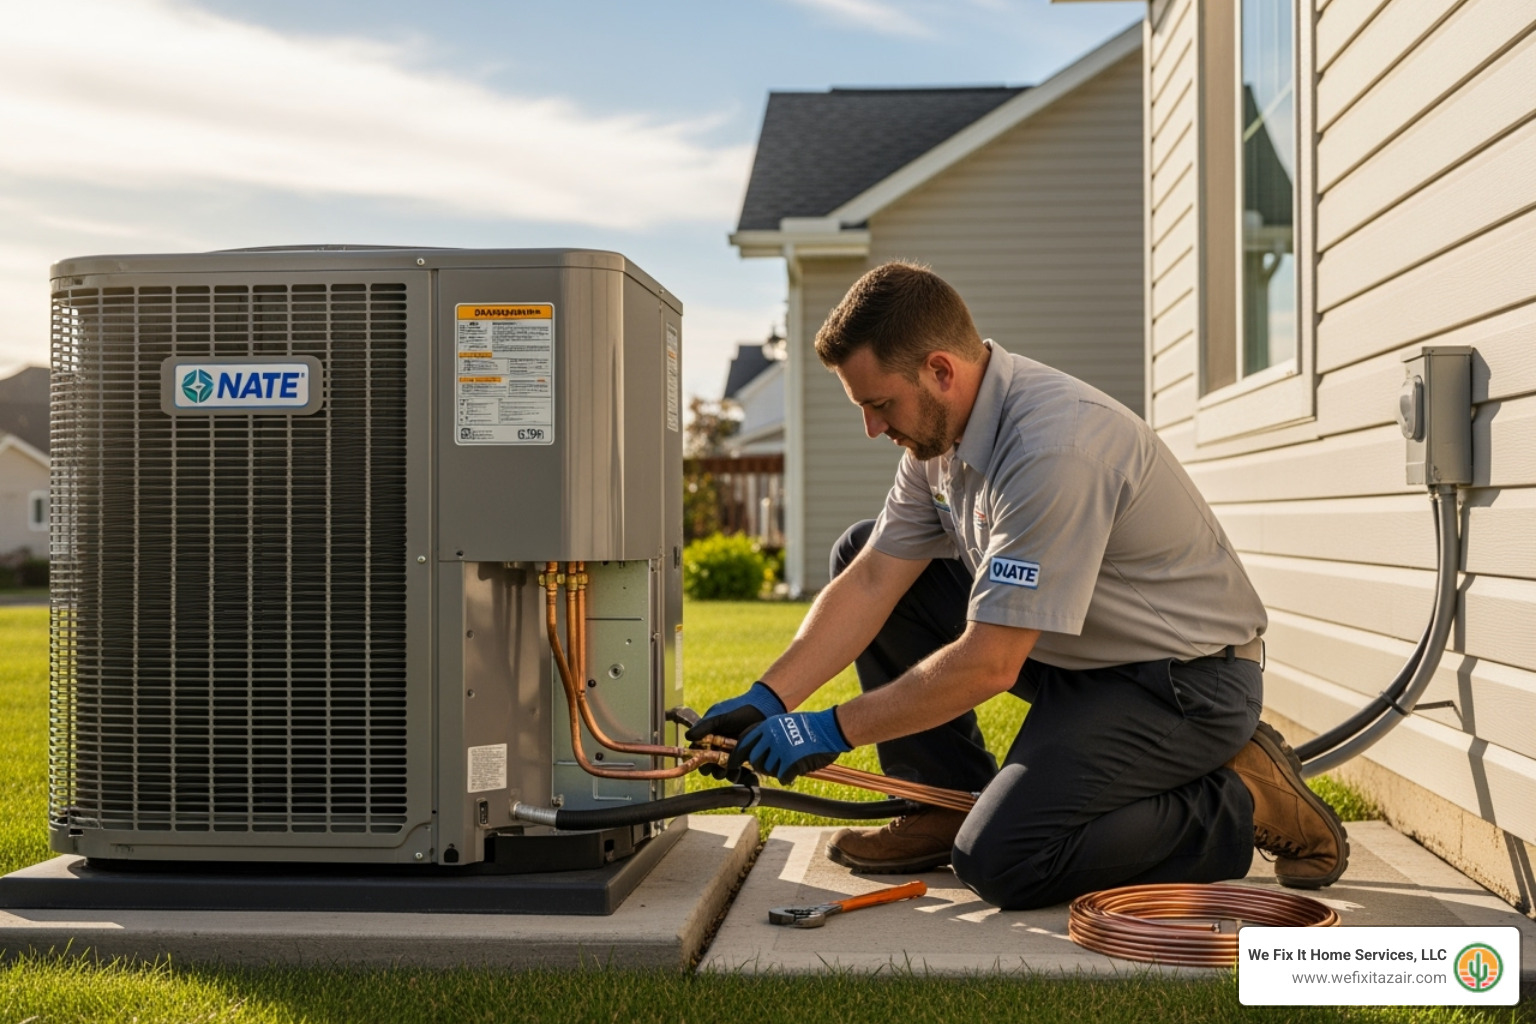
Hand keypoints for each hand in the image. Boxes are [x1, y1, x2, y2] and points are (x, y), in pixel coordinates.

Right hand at [687, 681, 785, 781]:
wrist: (764, 710)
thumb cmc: (739, 711)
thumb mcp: (720, 718)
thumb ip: (704, 727)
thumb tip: (687, 736)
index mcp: (710, 738)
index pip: (699, 753)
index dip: (700, 761)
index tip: (705, 763)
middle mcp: (720, 748)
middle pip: (711, 767)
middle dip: (714, 770)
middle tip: (719, 768)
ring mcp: (733, 755)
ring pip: (724, 772)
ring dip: (726, 774)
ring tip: (732, 770)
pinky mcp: (746, 760)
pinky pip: (739, 773)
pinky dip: (740, 776)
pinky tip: (743, 772)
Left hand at [728, 707, 851, 784]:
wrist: (830, 728)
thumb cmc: (810, 727)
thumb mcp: (783, 723)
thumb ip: (768, 736)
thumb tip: (753, 754)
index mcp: (767, 725)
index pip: (743, 742)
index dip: (737, 755)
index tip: (733, 764)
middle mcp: (771, 737)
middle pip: (754, 760)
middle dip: (760, 766)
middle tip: (770, 767)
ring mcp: (781, 749)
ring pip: (768, 770)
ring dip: (777, 770)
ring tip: (789, 763)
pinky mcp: (791, 762)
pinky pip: (783, 778)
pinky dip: (789, 777)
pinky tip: (796, 770)